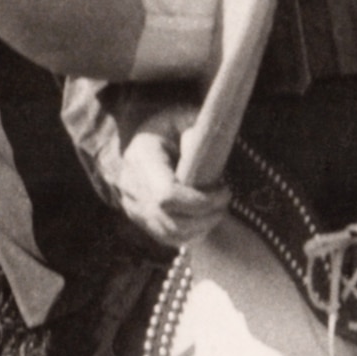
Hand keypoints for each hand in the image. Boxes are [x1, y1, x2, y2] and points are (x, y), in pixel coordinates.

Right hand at [61, 82, 231, 250]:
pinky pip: (166, 238)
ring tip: (217, 209)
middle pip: (171, 220)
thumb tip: (200, 149)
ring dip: (201, 228)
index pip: (167, 195)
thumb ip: (194, 131)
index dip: (200, 201)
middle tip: (225, 201)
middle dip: (206, 217)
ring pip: (170, 234)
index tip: (223, 189)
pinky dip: (190, 235)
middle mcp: (132, 186)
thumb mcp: (182, 117)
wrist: (143, 137)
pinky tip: (205, 219)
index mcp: (141, 157)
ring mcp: (133, 206)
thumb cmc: (168, 125)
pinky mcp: (140, 219)